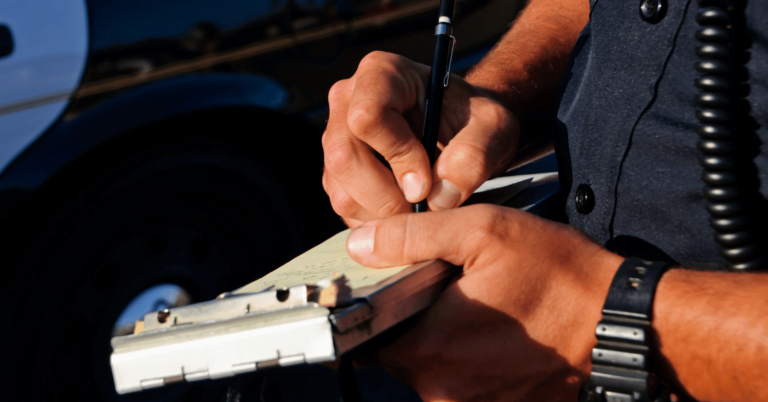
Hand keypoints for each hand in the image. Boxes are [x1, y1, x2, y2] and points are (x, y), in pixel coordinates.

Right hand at [322, 52, 518, 225]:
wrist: (462, 131)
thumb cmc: (474, 120)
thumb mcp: (493, 128)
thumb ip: (474, 156)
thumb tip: (438, 197)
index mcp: (381, 73)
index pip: (368, 116)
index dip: (397, 155)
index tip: (428, 180)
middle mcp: (347, 100)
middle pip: (344, 158)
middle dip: (387, 196)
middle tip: (424, 207)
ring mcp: (336, 137)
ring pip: (341, 190)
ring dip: (383, 215)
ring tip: (420, 210)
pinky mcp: (335, 171)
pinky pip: (345, 207)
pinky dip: (376, 223)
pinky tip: (406, 213)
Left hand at [345, 205, 623, 400]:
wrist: (624, 326)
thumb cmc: (561, 277)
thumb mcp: (484, 233)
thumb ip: (412, 237)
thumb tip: (360, 243)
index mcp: (430, 349)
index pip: (366, 335)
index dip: (372, 306)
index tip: (391, 286)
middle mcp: (443, 389)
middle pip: (399, 352)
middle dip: (413, 318)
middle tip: (445, 286)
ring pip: (432, 367)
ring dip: (443, 337)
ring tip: (480, 305)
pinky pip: (463, 380)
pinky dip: (470, 356)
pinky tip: (498, 328)